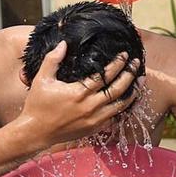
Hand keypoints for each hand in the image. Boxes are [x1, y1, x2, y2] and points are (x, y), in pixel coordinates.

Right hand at [15, 42, 139, 148]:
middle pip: (118, 89)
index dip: (117, 63)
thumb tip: (64, 44)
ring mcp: (94, 120)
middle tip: (136, 64)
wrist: (35, 132)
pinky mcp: (94, 129)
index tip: (124, 54)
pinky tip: (129, 100)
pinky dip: (124, 108)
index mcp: (79, 93)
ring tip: (140, 81)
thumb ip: (53, 60)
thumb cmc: (37, 105)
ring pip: (121, 105)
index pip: (105, 75)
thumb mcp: (41, 79)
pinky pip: (115, 118)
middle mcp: (90, 107)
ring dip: (133, 92)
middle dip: (129, 74)